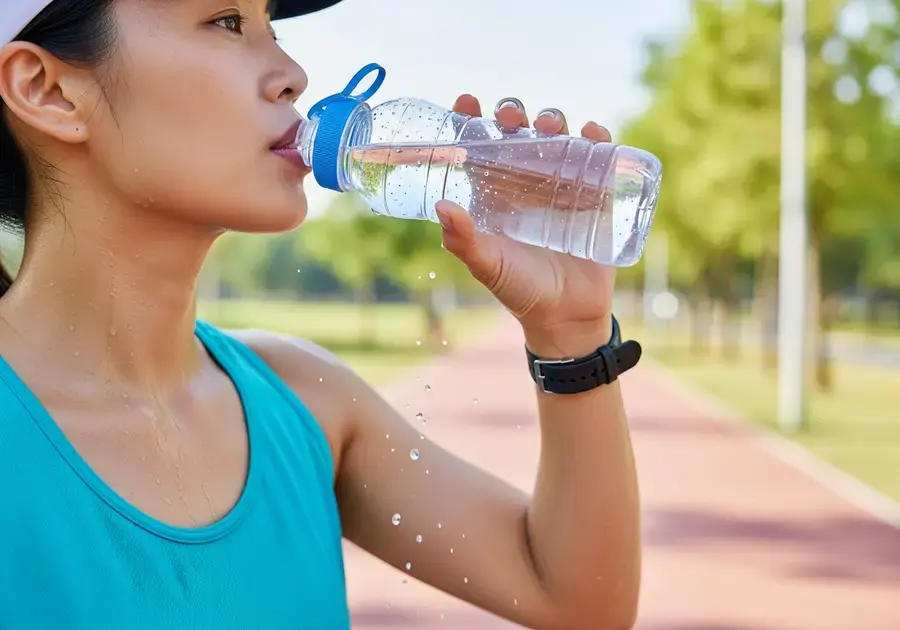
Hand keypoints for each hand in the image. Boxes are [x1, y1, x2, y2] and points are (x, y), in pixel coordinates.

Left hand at [437, 95, 615, 358]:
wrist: (566, 316)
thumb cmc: (520, 290)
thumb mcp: (487, 265)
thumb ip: (463, 240)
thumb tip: (442, 206)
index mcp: (494, 194)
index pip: (480, 148)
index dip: (471, 121)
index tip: (466, 101)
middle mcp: (526, 184)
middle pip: (519, 134)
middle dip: (514, 116)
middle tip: (512, 118)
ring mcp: (561, 187)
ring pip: (557, 139)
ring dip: (553, 121)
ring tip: (550, 125)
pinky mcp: (595, 196)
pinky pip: (599, 159)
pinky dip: (597, 139)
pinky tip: (593, 133)